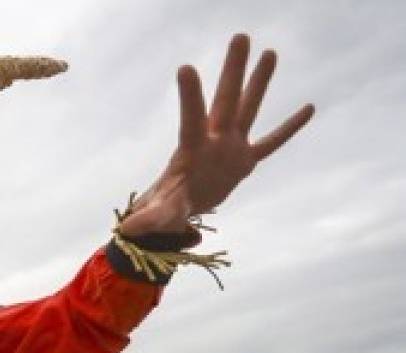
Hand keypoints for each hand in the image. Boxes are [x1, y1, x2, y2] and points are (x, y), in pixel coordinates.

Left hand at [119, 34, 314, 237]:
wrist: (182, 210)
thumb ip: (150, 218)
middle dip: (233, 70)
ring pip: (249, 108)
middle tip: (241, 36)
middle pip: (226, 100)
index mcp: (192, 148)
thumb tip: (128, 230)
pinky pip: (272, 142)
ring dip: (259, 82)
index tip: (185, 67)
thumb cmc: (167, 206)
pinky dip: (290, 128)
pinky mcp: (246, 160)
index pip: (191, 117)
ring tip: (270, 52)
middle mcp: (215, 140)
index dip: (189, 96)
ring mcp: (232, 147)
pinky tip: (309, 107)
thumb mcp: (161, 213)